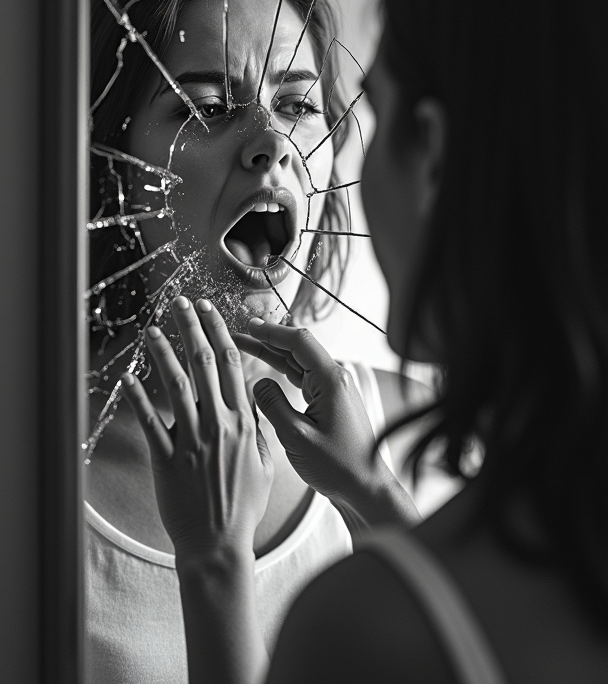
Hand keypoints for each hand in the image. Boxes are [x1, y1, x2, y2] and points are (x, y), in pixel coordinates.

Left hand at [120, 297, 273, 564]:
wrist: (220, 544)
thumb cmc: (245, 506)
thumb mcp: (267, 463)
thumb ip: (259, 427)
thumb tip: (253, 398)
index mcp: (245, 422)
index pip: (232, 364)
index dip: (220, 332)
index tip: (210, 309)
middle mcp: (220, 425)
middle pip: (204, 364)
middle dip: (192, 328)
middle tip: (181, 303)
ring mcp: (192, 441)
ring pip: (177, 386)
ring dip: (164, 354)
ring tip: (153, 330)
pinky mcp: (167, 459)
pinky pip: (150, 422)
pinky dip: (139, 397)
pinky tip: (129, 377)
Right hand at [233, 319, 393, 515]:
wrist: (365, 488)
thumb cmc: (338, 466)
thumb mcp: (296, 437)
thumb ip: (273, 405)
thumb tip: (257, 383)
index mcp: (331, 380)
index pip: (298, 342)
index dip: (271, 332)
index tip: (248, 326)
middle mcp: (336, 379)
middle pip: (298, 348)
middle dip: (267, 339)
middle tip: (240, 334)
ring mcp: (334, 390)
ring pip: (299, 362)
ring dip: (273, 354)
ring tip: (246, 346)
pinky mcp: (331, 402)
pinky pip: (304, 378)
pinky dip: (284, 371)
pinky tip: (267, 369)